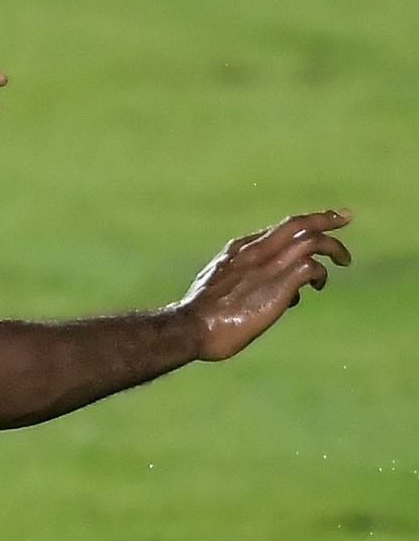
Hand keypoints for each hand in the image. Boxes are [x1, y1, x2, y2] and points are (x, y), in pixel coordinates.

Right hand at [180, 210, 351, 360]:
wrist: (194, 325)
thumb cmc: (204, 314)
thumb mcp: (221, 286)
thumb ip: (244, 281)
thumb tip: (274, 292)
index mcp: (240, 249)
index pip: (278, 229)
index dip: (301, 225)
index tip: (317, 223)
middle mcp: (255, 250)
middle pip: (297, 223)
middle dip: (324, 218)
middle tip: (346, 216)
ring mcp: (267, 265)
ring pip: (310, 240)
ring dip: (333, 246)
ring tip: (344, 260)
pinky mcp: (278, 284)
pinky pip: (311, 266)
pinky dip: (319, 272)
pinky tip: (317, 285)